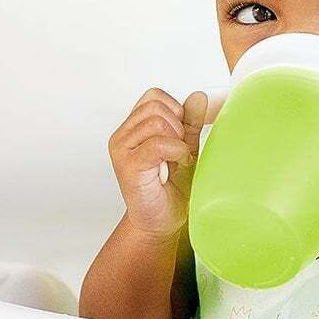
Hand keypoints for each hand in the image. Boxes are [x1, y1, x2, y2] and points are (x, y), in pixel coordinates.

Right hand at [108, 87, 207, 240]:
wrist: (162, 222)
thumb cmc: (171, 190)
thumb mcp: (186, 149)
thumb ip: (190, 123)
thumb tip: (197, 97)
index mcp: (134, 128)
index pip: (154, 96)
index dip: (175, 111)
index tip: (180, 137)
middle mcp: (123, 135)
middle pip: (155, 105)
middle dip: (177, 125)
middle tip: (179, 151)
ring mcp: (122, 149)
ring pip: (156, 121)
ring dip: (177, 140)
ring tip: (176, 160)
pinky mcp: (127, 165)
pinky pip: (157, 143)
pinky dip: (176, 151)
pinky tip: (177, 164)